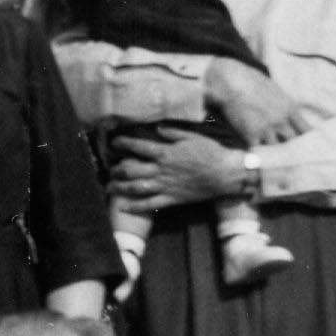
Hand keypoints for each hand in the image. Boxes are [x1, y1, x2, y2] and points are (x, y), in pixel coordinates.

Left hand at [108, 125, 245, 214]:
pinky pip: (150, 204)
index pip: (138, 146)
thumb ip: (173, 132)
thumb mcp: (192, 136)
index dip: (123, 143)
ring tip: (110, 187)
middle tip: (110, 167)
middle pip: (131, 170)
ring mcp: (165, 186)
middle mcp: (161, 170)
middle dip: (117, 168)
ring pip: (136, 188)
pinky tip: (124, 207)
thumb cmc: (210, 152)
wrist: (225, 173)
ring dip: (120, 187)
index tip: (114, 142)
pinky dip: (135, 207)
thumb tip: (157, 128)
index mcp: (165, 153)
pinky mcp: (172, 199)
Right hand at [205, 60, 305, 148]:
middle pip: (293, 142)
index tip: (304, 145)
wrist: (232, 82)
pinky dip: (258, 155)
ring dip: (273, 153)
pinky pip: (258, 151)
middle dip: (291, 149)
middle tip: (289, 156)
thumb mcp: (275, 90)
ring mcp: (267, 129)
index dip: (306, 140)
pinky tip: (256, 157)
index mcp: (290, 109)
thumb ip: (284, 104)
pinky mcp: (251, 135)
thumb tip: (288, 112)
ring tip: (271, 160)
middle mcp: (281, 121)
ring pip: (276, 149)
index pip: (306, 130)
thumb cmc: (252, 81)